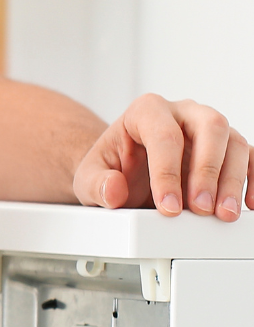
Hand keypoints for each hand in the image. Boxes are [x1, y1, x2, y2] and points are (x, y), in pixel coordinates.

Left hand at [73, 94, 252, 220]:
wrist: (121, 170)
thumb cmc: (109, 168)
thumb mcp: (88, 179)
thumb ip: (96, 185)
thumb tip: (113, 190)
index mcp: (147, 111)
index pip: (164, 135)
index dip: (168, 173)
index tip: (168, 207)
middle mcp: (182, 112)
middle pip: (210, 127)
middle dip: (208, 171)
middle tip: (200, 209)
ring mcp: (206, 128)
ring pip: (233, 141)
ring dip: (232, 180)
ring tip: (223, 214)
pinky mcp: (223, 148)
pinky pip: (248, 156)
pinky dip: (251, 180)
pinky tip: (247, 204)